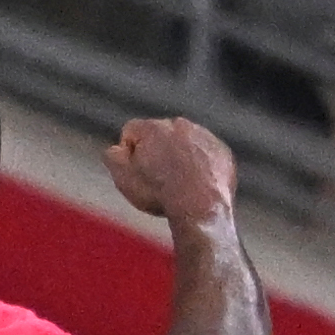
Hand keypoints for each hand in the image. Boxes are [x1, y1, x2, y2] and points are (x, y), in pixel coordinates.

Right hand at [103, 115, 235, 225]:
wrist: (200, 209)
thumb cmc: (159, 195)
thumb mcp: (123, 178)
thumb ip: (112, 156)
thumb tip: (116, 149)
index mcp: (152, 128)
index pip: (132, 131)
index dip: (130, 153)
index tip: (137, 172)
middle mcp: (180, 125)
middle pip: (160, 135)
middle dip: (157, 152)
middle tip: (159, 180)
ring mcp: (204, 136)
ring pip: (186, 143)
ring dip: (181, 157)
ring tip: (179, 184)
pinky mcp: (222, 152)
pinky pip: (207, 154)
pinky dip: (202, 166)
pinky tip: (198, 185)